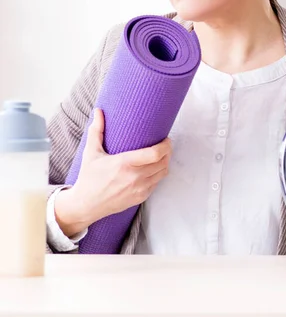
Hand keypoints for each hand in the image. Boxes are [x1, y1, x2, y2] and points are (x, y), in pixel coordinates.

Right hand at [55, 108, 171, 237]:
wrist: (86, 205)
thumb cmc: (89, 178)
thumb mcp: (91, 153)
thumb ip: (96, 131)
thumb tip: (98, 111)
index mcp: (124, 164)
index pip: (155, 153)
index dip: (165, 145)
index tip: (166, 138)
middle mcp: (134, 177)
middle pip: (163, 161)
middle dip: (168, 151)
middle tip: (165, 144)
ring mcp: (139, 189)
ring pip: (163, 172)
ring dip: (165, 162)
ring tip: (162, 155)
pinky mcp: (141, 198)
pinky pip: (157, 183)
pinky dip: (158, 174)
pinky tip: (154, 168)